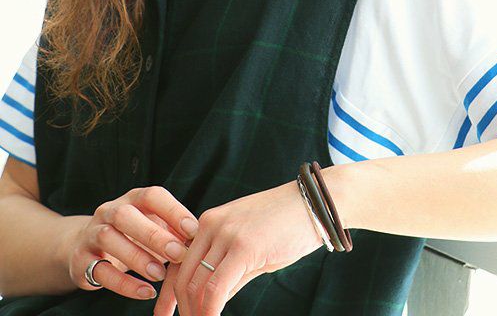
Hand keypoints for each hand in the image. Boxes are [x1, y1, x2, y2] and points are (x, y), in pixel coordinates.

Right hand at [62, 185, 198, 299]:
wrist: (87, 246)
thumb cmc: (134, 234)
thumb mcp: (154, 225)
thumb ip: (173, 229)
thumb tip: (199, 239)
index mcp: (132, 198)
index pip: (152, 196)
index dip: (173, 211)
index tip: (193, 230)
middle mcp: (109, 211)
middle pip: (126, 216)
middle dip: (154, 235)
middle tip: (178, 253)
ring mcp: (92, 234)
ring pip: (110, 240)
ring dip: (137, 258)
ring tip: (160, 274)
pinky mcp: (81, 261)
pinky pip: (100, 272)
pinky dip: (124, 284)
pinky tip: (146, 292)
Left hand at [154, 178, 325, 315]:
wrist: (316, 202)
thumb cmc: (287, 224)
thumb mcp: (250, 245)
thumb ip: (229, 269)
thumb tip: (214, 300)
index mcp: (209, 222)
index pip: (179, 264)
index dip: (168, 296)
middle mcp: (211, 224)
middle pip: (183, 278)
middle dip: (184, 311)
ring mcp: (227, 234)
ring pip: (197, 286)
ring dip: (197, 315)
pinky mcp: (244, 247)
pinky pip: (216, 289)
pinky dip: (211, 312)